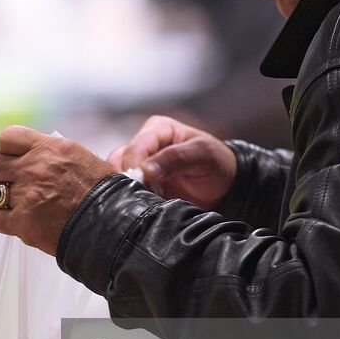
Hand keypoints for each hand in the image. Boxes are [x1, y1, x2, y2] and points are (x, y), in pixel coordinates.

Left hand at [0, 126, 115, 255]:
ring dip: (4, 200)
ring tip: (22, 206)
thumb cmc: (103, 192)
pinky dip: (7, 223)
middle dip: (1, 175)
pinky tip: (23, 223)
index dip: (8, 150)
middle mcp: (34, 168)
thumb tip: (37, 155)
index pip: (8, 138)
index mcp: (49, 148)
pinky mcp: (23, 222)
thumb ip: (53, 155)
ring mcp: (26, 195)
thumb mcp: (81, 158)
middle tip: (14, 185)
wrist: (112, 224)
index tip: (15, 160)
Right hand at [107, 115, 235, 208]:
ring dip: (127, 193)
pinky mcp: (139, 187)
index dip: (136, 166)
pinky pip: (123, 193)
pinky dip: (130, 202)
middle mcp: (143, 146)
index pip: (135, 147)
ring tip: (146, 204)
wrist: (224, 188)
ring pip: (116, 178)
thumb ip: (176, 158)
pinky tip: (142, 209)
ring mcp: (139, 167)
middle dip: (129, 181)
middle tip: (145, 198)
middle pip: (119, 162)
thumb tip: (146, 170)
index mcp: (157, 129)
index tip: (147, 185)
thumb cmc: (216, 164)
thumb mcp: (203, 155)